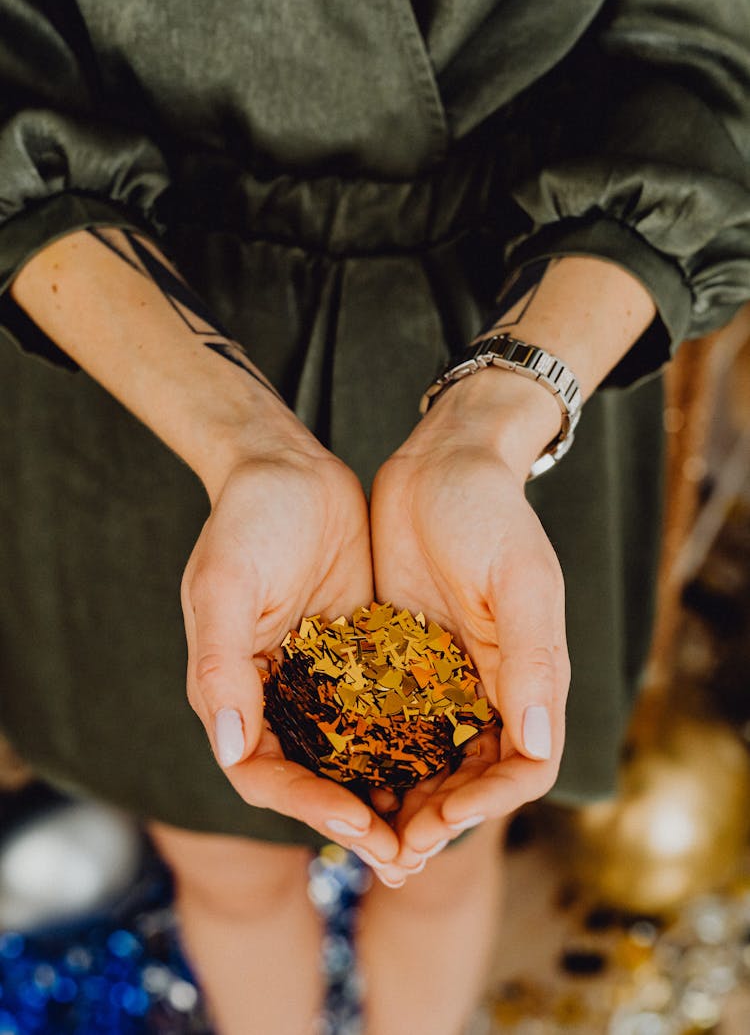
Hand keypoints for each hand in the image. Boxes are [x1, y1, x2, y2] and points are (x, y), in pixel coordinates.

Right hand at [181, 429, 403, 872]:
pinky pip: (387, 713)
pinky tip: (455, 763)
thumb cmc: (246, 522)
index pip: (263, 773)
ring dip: (390, 795)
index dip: (308, 807)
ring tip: (437, 830)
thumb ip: (220, 665)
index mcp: (233, 690)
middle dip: (356, 821)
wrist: (289, 469)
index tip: (359, 825)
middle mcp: (276, 696)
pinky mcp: (361, 658)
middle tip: (408, 857)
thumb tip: (228, 745)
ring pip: (355, 756)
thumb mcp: (225, 585)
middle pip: (313, 780)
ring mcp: (321, 680)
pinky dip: (412, 743)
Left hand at [370, 371, 569, 865]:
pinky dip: (370, 754)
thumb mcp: (517, 577)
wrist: (440, 461)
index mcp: (529, 673)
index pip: (525, 765)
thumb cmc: (488, 510)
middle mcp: (490, 684)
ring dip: (402, 799)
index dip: (488, 805)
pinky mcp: (402, 656)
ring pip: (429, 759)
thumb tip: (541, 743)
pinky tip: (332, 772)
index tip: (438, 823)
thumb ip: (531, 657)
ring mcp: (444, 673)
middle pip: (473, 778)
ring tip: (359, 829)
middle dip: (437, 819)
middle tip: (389, 851)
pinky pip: (389, 720)